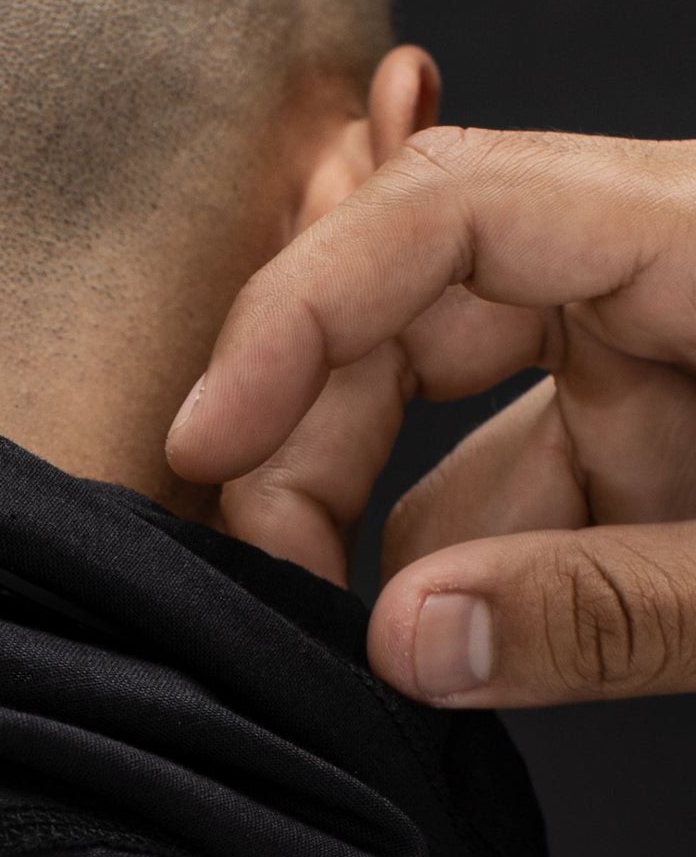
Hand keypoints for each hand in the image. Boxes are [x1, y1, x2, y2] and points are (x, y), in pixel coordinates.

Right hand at [166, 129, 695, 707]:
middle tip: (276, 579)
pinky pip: (521, 453)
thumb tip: (404, 646)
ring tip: (359, 639)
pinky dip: (466, 544)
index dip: (295, 314)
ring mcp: (658, 329)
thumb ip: (607, 608)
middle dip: (314, 440)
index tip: (207, 441)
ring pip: (444, 387)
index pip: (440, 210)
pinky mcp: (663, 403)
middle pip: (407, 302)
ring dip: (378, 509)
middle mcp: (655, 259)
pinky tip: (451, 631)